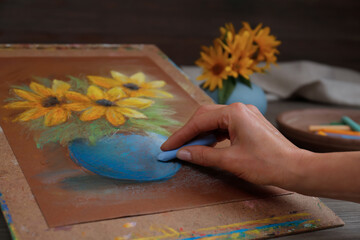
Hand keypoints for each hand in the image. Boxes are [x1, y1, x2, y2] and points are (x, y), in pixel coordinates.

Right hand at [161, 103, 306, 187]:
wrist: (296, 168)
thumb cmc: (267, 164)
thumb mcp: (230, 161)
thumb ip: (203, 155)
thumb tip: (182, 153)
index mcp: (234, 113)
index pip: (199, 121)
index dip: (181, 135)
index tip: (167, 147)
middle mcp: (239, 109)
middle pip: (205, 116)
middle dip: (189, 133)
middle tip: (175, 148)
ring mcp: (245, 115)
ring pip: (214, 121)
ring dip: (200, 134)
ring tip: (188, 149)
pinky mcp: (249, 124)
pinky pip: (224, 126)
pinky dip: (213, 136)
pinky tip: (207, 146)